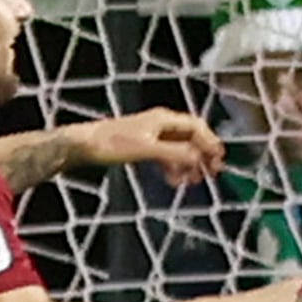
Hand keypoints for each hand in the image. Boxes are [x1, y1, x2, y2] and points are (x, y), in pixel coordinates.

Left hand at [77, 108, 225, 184]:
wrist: (83, 145)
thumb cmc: (111, 143)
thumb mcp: (147, 149)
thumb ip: (175, 154)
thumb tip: (198, 159)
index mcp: (164, 119)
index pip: (197, 127)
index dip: (210, 143)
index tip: (218, 161)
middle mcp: (161, 124)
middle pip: (191, 137)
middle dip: (202, 155)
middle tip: (211, 173)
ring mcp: (152, 134)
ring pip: (180, 148)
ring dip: (188, 164)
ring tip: (191, 182)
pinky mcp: (143, 145)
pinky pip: (167, 155)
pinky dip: (173, 167)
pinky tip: (173, 181)